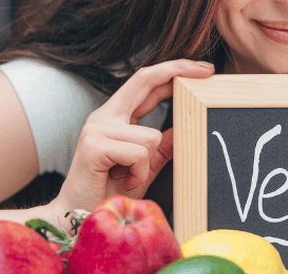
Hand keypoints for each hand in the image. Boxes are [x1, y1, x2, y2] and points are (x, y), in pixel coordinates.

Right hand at [49, 59, 214, 224]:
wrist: (79, 218)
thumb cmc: (111, 194)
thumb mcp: (144, 166)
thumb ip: (161, 147)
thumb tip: (184, 126)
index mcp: (115, 117)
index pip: (145, 82)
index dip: (173, 71)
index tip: (203, 69)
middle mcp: (104, 117)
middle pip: (145, 81)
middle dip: (178, 72)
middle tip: (208, 70)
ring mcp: (97, 129)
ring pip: (151, 135)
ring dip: (147, 165)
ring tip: (128, 178)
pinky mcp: (94, 146)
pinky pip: (139, 153)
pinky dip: (138, 174)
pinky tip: (123, 182)